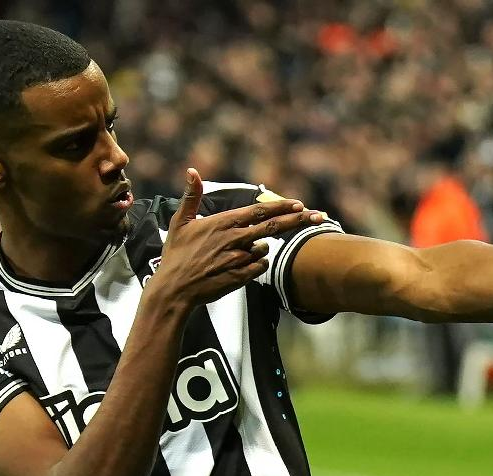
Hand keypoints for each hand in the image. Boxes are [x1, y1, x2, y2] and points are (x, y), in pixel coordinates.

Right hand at [148, 168, 327, 309]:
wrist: (174, 289)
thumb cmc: (176, 255)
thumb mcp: (180, 222)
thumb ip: (191, 196)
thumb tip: (191, 170)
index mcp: (223, 223)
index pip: (260, 211)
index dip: (282, 207)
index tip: (299, 204)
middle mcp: (235, 239)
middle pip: (274, 227)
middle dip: (298, 220)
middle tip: (318, 216)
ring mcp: (239, 259)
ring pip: (265, 248)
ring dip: (262, 246)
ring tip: (240, 251)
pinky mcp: (241, 277)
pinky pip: (260, 267)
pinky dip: (258, 263)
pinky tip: (244, 263)